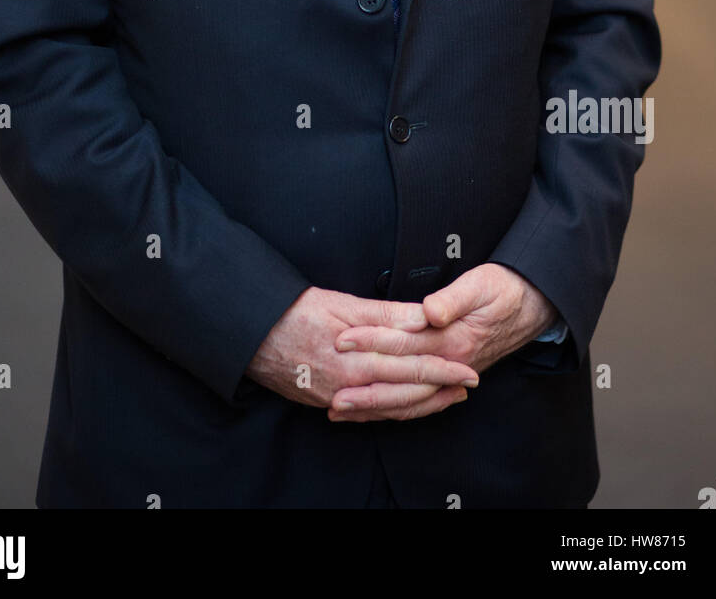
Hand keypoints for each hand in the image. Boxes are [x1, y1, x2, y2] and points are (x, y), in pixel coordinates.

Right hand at [245, 286, 477, 421]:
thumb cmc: (292, 311)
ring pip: (387, 407)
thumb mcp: (340, 302)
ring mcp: (335, 397)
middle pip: (404, 392)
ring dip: (421, 404)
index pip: (410, 366)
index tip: (468, 368)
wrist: (247, 332)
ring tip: (447, 397)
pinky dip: (390, 410)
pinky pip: (366, 413)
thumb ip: (385, 316)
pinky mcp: (323, 402)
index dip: (442, 368)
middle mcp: (348, 385)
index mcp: (356, 359)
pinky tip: (405, 406)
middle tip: (468, 385)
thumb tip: (423, 319)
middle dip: (440, 389)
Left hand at [330, 264, 557, 416]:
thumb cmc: (504, 290)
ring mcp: (451, 375)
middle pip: (401, 378)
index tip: (341, 340)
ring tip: (340, 409)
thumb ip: (454, 299)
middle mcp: (451, 363)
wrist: (532, 306)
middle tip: (330, 392)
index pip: (404, 343)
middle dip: (364, 385)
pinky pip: (418, 400)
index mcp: (453, 340)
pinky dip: (393, 407)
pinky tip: (371, 411)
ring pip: (408, 398)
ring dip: (373, 405)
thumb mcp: (482, 285)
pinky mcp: (449, 377)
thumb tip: (430, 312)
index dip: (371, 340)